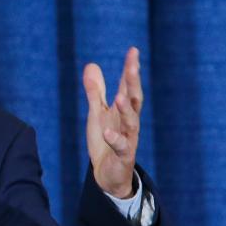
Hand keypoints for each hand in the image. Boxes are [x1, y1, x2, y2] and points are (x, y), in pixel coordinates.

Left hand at [82, 47, 142, 197]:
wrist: (108, 175)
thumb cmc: (105, 141)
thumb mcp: (97, 114)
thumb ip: (95, 91)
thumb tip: (91, 64)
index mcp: (122, 110)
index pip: (127, 86)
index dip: (130, 69)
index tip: (133, 50)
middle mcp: (129, 122)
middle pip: (133, 99)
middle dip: (133, 82)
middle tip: (133, 65)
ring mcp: (128, 138)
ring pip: (132, 122)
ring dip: (126, 109)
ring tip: (120, 96)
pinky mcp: (123, 156)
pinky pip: (121, 146)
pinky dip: (115, 139)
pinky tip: (107, 132)